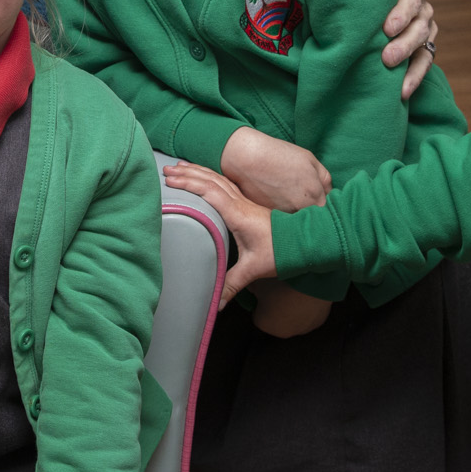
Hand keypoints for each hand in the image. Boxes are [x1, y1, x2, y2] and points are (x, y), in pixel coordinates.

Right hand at [164, 162, 276, 293]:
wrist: (304, 242)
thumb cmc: (280, 251)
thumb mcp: (253, 269)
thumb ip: (232, 284)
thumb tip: (216, 304)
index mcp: (237, 214)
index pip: (209, 192)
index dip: (189, 184)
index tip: (171, 180)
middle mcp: (239, 203)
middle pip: (210, 180)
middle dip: (187, 173)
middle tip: (167, 171)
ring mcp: (244, 202)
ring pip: (218, 179)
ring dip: (198, 172)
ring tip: (180, 167)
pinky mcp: (247, 205)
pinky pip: (225, 184)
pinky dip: (211, 177)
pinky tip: (204, 176)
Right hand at [220, 127, 330, 212]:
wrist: (247, 158)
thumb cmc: (278, 154)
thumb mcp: (309, 159)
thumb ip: (324, 178)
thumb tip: (329, 192)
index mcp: (315, 196)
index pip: (326, 210)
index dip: (321, 202)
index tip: (316, 195)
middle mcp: (300, 210)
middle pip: (310, 217)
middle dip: (309, 209)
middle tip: (298, 193)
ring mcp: (284, 215)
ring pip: (294, 218)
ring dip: (293, 210)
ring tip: (284, 192)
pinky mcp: (268, 217)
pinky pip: (279, 217)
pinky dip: (279, 210)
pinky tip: (273, 195)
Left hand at [249, 280, 332, 337]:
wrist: (314, 276)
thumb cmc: (282, 278)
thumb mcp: (257, 277)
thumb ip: (248, 285)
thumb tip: (247, 287)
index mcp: (263, 323)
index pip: (256, 313)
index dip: (260, 300)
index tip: (266, 290)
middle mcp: (281, 333)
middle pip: (274, 318)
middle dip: (275, 307)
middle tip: (280, 289)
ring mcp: (302, 329)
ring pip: (292, 318)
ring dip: (291, 308)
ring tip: (294, 290)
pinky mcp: (318, 322)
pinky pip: (308, 315)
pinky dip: (307, 307)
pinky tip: (307, 294)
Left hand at [380, 0, 439, 99]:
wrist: (368, 4)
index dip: (402, 10)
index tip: (385, 26)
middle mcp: (422, 7)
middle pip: (421, 24)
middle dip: (405, 41)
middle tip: (385, 55)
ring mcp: (424, 31)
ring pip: (424, 47)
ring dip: (410, 63)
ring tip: (393, 77)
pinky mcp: (421, 52)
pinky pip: (424, 66)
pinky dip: (414, 79)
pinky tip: (400, 93)